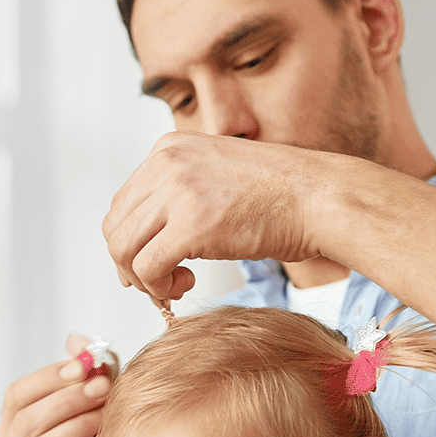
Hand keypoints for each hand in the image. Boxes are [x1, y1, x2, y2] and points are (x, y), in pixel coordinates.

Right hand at [0, 334, 122, 436]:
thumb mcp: (97, 410)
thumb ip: (87, 376)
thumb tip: (75, 340)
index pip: (16, 398)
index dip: (49, 378)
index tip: (85, 364)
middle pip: (26, 422)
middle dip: (66, 399)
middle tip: (102, 385)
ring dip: (77, 424)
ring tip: (107, 411)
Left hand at [104, 132, 335, 300]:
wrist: (320, 196)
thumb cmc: (282, 195)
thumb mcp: (218, 175)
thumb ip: (182, 193)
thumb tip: (151, 234)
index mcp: (169, 148)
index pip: (123, 202)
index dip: (131, 240)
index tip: (152, 263)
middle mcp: (165, 163)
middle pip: (115, 226)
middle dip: (129, 263)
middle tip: (157, 282)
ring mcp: (176, 192)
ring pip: (122, 248)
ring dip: (142, 278)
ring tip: (175, 286)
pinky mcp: (190, 226)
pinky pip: (146, 267)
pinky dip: (157, 287)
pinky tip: (185, 286)